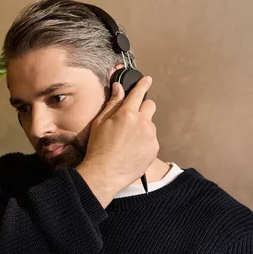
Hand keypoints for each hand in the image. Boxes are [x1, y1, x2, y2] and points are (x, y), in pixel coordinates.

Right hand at [77, 77, 158, 207]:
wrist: (105, 173)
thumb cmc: (98, 148)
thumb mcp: (99, 123)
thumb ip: (112, 104)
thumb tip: (118, 88)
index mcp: (127, 114)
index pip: (138, 93)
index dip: (143, 85)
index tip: (147, 80)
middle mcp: (142, 123)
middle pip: (150, 106)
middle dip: (142, 109)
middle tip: (131, 119)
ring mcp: (150, 136)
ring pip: (150, 125)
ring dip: (142, 127)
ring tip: (128, 141)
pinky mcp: (154, 149)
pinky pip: (152, 140)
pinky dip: (144, 142)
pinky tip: (132, 150)